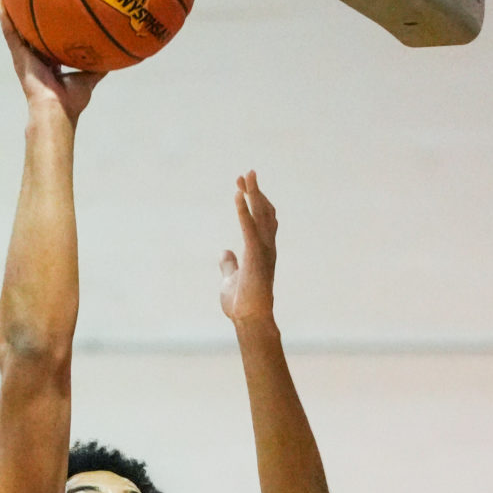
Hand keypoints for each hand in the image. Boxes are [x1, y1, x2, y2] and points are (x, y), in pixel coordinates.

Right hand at [0, 6, 102, 123]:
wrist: (56, 109)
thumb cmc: (71, 101)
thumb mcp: (89, 78)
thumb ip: (98, 66)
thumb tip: (113, 56)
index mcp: (50, 65)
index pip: (48, 42)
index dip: (49, 29)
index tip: (51, 13)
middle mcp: (36, 59)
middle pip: (31, 33)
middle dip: (29, 17)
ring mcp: (25, 57)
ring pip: (17, 30)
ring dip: (13, 13)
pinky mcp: (18, 56)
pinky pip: (10, 34)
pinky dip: (5, 19)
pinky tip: (2, 3)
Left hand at [218, 170, 278, 331]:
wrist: (249, 319)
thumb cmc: (242, 303)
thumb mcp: (231, 278)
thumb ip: (229, 264)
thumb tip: (224, 252)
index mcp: (262, 251)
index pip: (262, 221)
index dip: (255, 203)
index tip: (244, 188)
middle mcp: (267, 247)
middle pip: (264, 212)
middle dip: (256, 192)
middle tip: (247, 174)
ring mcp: (263, 250)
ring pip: (260, 215)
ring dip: (253, 194)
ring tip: (245, 176)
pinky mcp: (255, 255)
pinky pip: (249, 227)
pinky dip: (244, 210)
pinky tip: (239, 195)